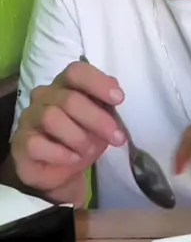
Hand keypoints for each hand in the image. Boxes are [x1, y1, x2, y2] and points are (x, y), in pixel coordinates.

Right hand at [10, 60, 125, 202]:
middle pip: (70, 99)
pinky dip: (61, 153)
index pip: (76, 72)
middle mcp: (45, 96)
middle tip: (117, 137)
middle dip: (98, 119)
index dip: (98, 82)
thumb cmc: (81, 139)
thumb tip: (116, 95)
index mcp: (66, 85)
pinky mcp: (21, 141)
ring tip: (89, 150)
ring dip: (78, 138)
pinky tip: (73, 158)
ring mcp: (30, 117)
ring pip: (52, 118)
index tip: (119, 99)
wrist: (58, 170)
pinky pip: (38, 143)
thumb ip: (107, 107)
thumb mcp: (100, 123)